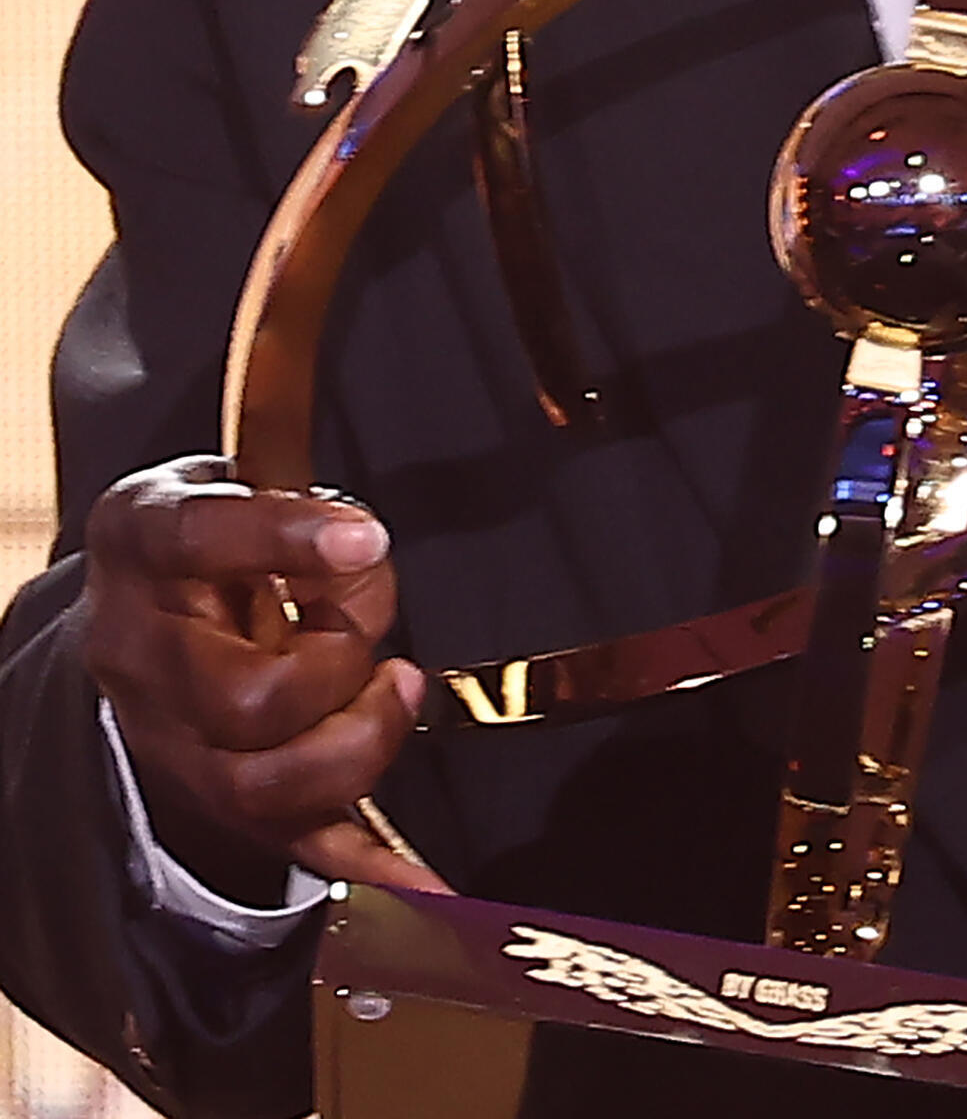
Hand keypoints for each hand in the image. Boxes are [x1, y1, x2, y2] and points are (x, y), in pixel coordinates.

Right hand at [84, 455, 441, 897]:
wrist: (140, 602)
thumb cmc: (207, 533)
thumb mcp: (230, 478)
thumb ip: (291, 505)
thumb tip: (363, 551)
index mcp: (140, 546)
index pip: (198, 541)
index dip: (283, 539)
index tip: (365, 537)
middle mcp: (141, 655)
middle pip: (243, 698)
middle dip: (337, 663)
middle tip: (370, 627)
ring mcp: (173, 740)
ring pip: (263, 786)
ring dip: (359, 744)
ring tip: (399, 688)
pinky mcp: (217, 794)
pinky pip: (292, 843)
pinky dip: (368, 866)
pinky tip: (429, 884)